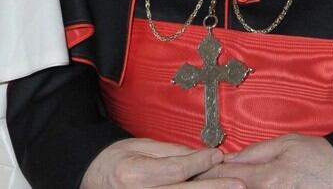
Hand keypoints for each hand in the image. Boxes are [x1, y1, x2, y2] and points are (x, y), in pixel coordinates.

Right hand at [82, 138, 238, 188]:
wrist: (93, 177)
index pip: (176, 169)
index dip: (199, 162)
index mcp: (134, 174)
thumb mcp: (140, 147)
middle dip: (213, 188)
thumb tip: (202, 155)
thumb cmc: (115, 160)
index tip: (217, 154)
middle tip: (238, 184)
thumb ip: (172, 152)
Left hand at [196, 134, 332, 188]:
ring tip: (221, 183)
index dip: (202, 173)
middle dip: (212, 185)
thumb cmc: (326, 159)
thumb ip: (252, 153)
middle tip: (198, 180)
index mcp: (266, 179)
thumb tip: (226, 157)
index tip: (192, 171)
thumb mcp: (286, 144)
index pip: (219, 177)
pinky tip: (243, 187)